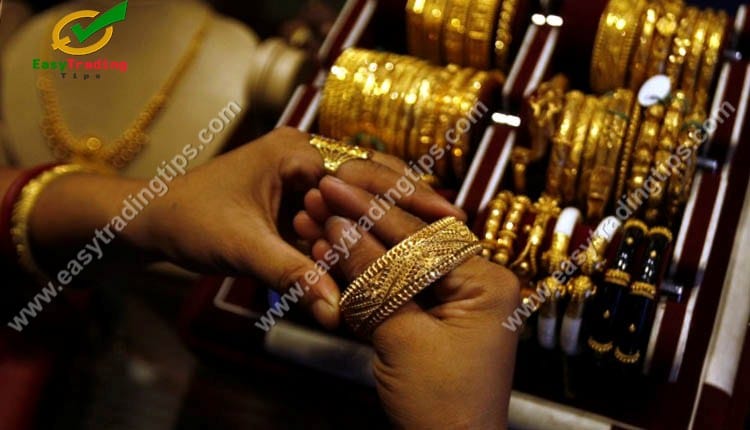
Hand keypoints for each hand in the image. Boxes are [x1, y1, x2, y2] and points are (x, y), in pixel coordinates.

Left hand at [131, 127, 462, 327]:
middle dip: (413, 204)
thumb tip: (339, 312)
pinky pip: (342, 220)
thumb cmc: (190, 220)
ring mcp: (306, 182)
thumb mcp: (243, 246)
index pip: (368, 171)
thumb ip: (293, 274)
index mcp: (298, 151)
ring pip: (362, 201)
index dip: (410, 195)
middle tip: (456, 228)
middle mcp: (307, 159)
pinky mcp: (301, 206)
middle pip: (375, 180)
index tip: (448, 217)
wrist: (154, 224)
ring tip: (436, 241)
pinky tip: (392, 254)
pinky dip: (364, 237)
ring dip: (392, 221)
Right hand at [295, 176, 519, 428]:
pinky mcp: (432, 319)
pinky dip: (363, 279)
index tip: (335, 189)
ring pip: (397, 263)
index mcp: (486, 282)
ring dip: (357, 248)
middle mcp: (476, 284)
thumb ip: (374, 279)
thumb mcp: (404, 338)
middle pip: (409, 243)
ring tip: (318, 223)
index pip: (420, 236)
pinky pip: (395, 288)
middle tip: (325, 194)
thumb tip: (342, 229)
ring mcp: (454, 302)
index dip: (372, 212)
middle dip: (363, 223)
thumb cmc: (443, 406)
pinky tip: (333, 258)